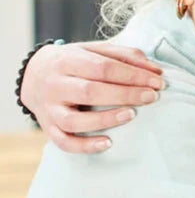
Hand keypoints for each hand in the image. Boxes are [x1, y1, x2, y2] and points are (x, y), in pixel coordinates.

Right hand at [21, 41, 163, 152]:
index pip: (103, 67)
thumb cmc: (74, 63)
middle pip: (90, 91)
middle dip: (126, 95)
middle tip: (152, 97)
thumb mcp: (93, 51)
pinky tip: (109, 143)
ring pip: (74, 120)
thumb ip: (124, 56)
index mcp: (66, 60)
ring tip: (132, 115)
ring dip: (106, 120)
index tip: (158, 82)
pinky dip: (85, 146)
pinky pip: (64, 142)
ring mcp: (48, 108)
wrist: (33, 75)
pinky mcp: (48, 127)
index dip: (133, 75)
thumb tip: (155, 70)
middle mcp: (54, 84)